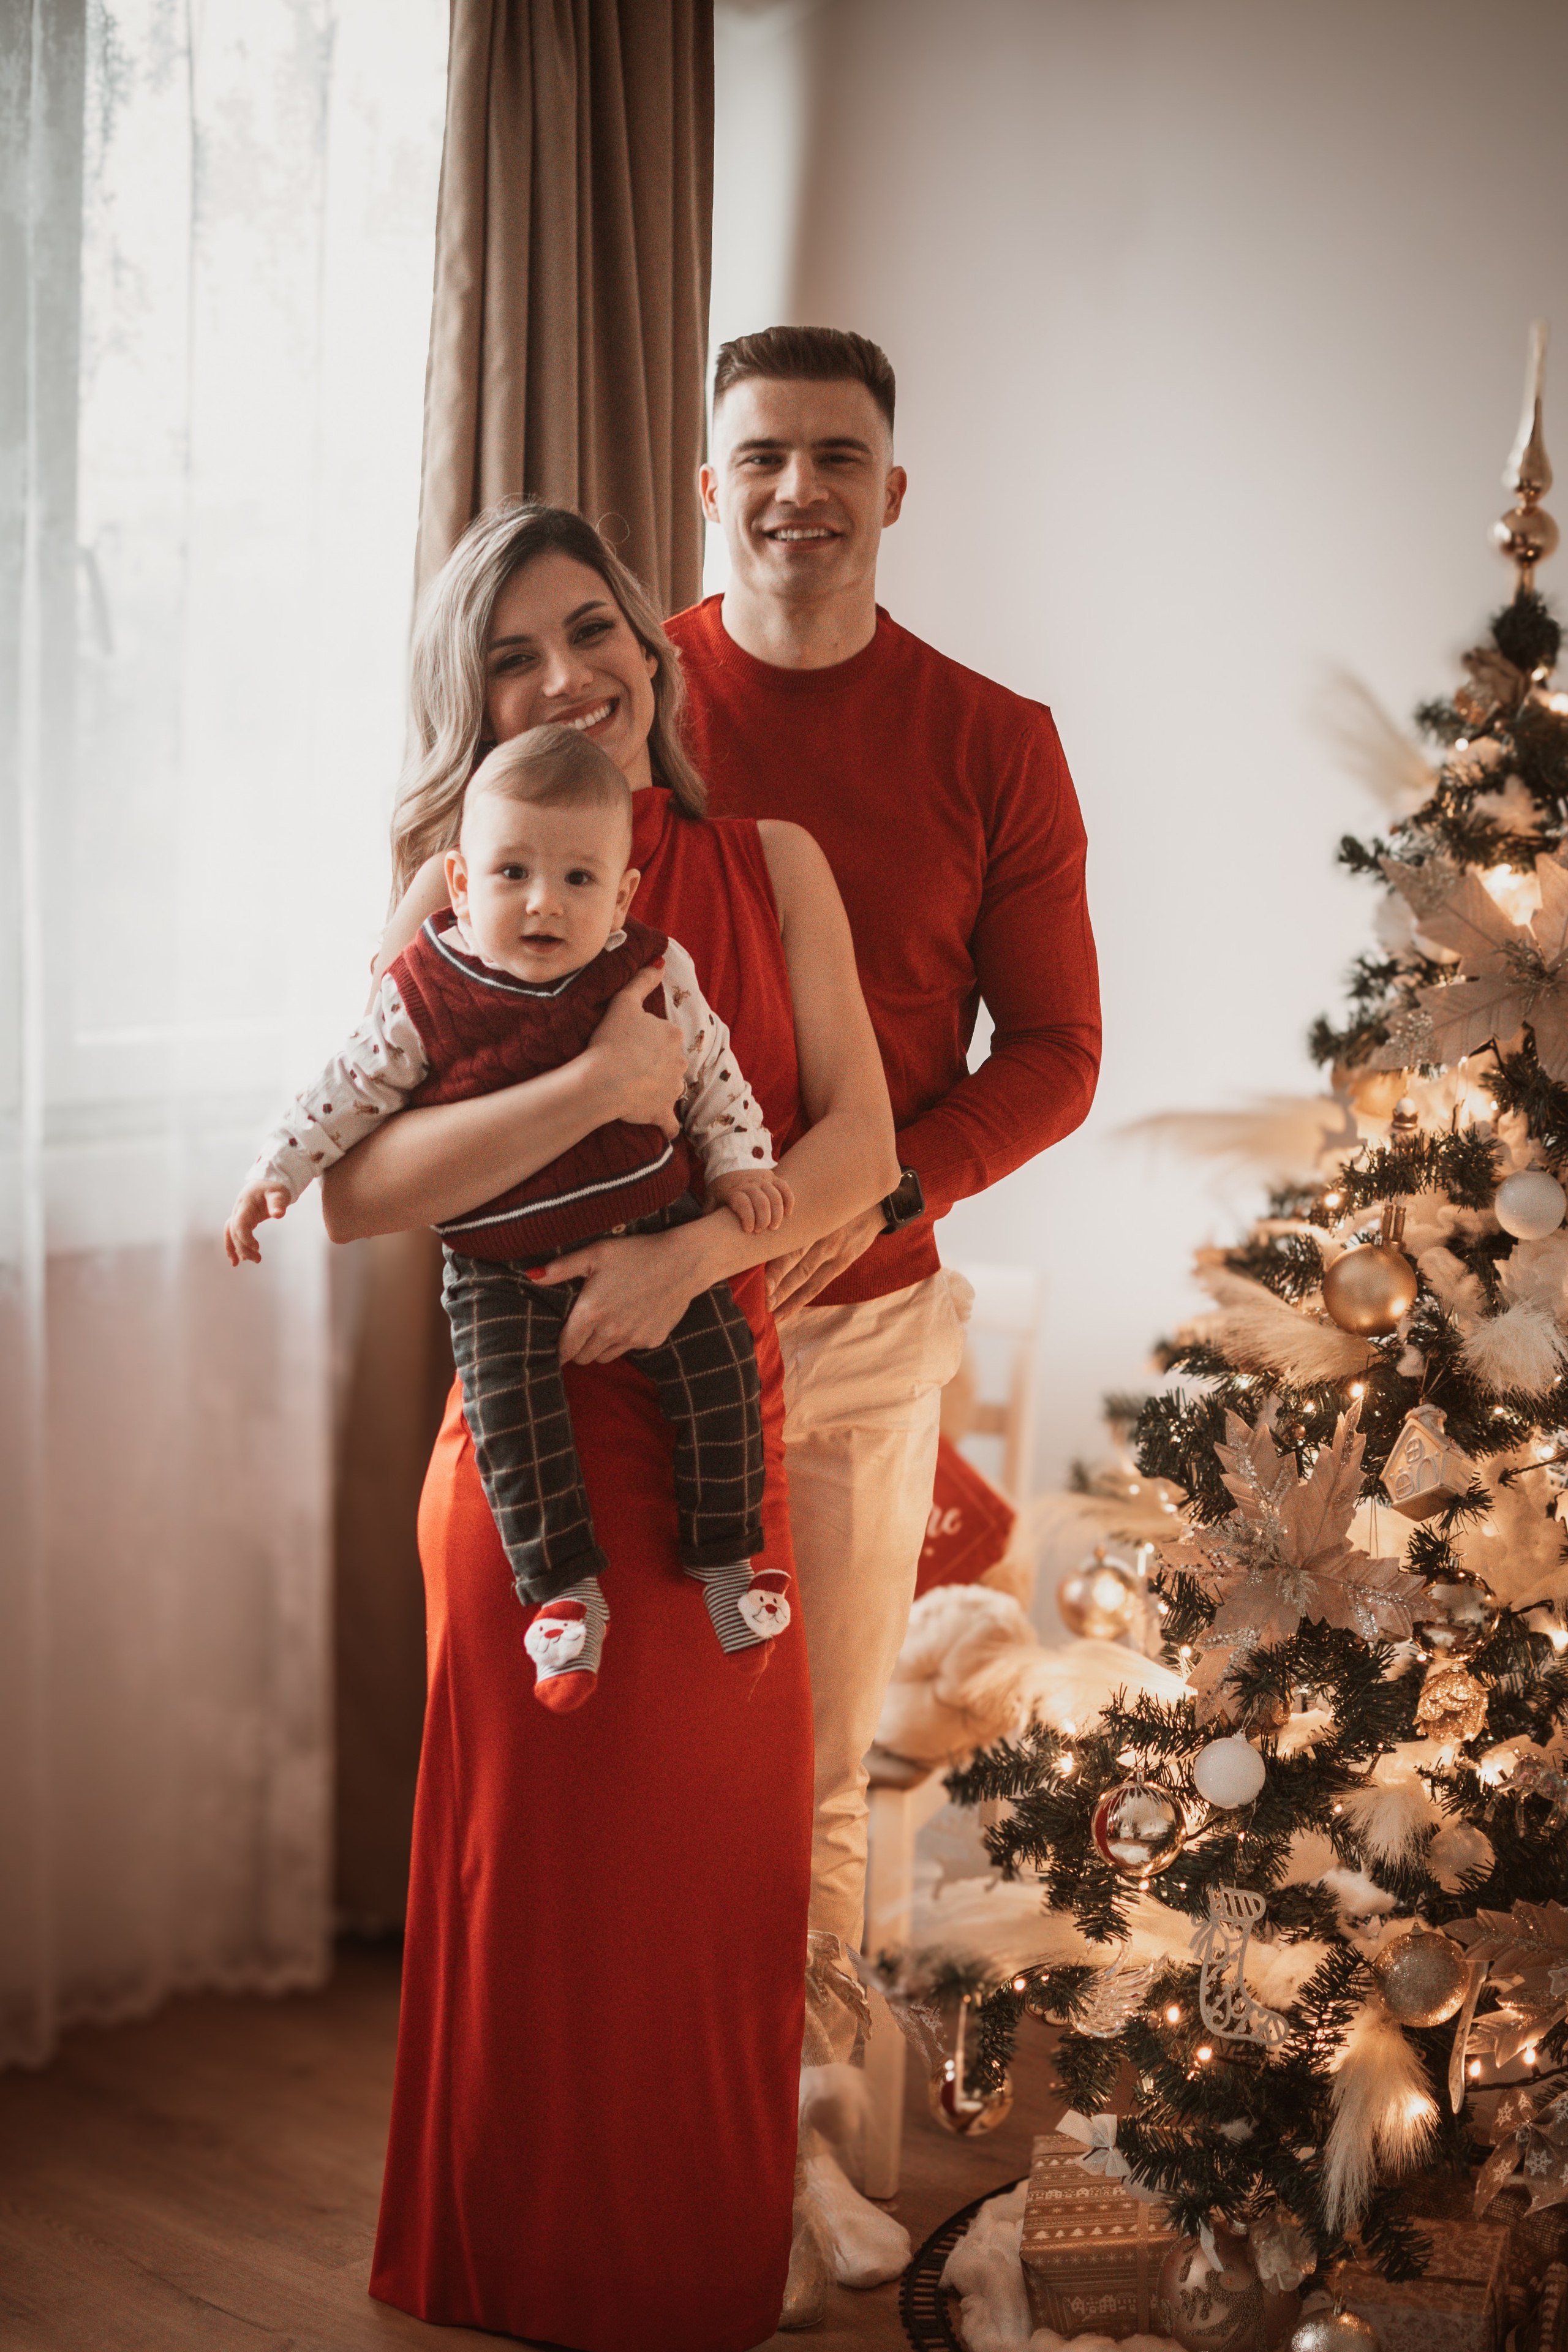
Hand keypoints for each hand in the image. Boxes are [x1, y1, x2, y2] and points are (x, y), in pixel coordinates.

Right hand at [225, 1184, 291, 1265]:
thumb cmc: (275, 1187)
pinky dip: (235, 1246)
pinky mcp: (243, 1220)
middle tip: (258, 1259)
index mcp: (245, 1204)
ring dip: (234, 1249)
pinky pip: (235, 1234)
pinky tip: (239, 1258)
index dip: (245, 1237)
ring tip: (239, 1263)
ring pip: (231, 1234)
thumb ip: (278, 1204)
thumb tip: (278, 1214)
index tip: (257, 1247)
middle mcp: (238, 1211)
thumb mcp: (279, 1193)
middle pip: (235, 1232)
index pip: (240, 1223)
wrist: (269, 1181)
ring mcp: (239, 1215)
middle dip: (243, 1247)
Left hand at [533, 1223, 714, 1363]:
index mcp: (591, 1312)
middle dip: (578, 1348)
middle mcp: (610, 1331)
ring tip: (606, 1324)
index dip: (559, 1349)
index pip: (565, 1348)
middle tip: (583, 1329)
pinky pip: (629, 1349)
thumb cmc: (636, 1252)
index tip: (559, 1344)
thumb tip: (530, 1275)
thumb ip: (560, 1268)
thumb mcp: (595, 1253)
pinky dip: (625, 1341)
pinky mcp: (651, 1341)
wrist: (682, 1261)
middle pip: (583, 1357)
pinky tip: (631, 1318)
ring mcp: (632, 1339)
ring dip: (600, 1347)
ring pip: (604, 1358)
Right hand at [582, 961, 687, 1139]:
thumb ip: (642, 981)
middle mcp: (680, 1061)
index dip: (645, 1040)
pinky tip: (662, 1129)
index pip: (663, 1036)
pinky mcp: (663, 1112)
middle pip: (669, 1062)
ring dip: (658, 1090)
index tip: (627, 1044)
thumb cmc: (610, 1039)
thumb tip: (660, 962)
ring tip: (634, 1092)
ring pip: (670, 1087)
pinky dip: (666, 1127)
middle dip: (655, 1065)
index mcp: (673, 1035)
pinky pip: (669, 1124)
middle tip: (629, 1067)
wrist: (601, 1079)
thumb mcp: (624, 1002)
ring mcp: (673, 1089)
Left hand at [708, 1168, 794, 1232]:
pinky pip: (784, 1187)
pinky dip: (788, 1200)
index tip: (748, 1230)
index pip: (743, 1203)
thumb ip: (709, 1214)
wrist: (728, 1161)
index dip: (748, 1218)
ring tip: (774, 1226)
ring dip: (777, 1213)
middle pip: (761, 1201)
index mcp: (732, 1190)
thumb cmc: (720, 1186)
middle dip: (764, 1219)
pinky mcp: (772, 1176)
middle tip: (761, 1231)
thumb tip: (705, 1233)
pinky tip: (787, 1213)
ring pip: (775, 1195)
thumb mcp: (710, 1197)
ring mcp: (761, 1178)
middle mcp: (748, 1183)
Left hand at [766, 1203, 883, 1318]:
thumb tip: (765, 1215)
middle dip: (778, 1283)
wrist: (876, 1206)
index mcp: (816, 1221)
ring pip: (806, 1278)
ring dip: (785, 1296)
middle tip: (761, 1299)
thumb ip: (796, 1210)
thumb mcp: (819, 1199)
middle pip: (798, 1263)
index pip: (794, 1246)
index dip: (778, 1263)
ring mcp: (835, 1252)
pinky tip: (784, 1312)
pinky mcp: (843, 1262)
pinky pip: (817, 1286)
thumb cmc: (836, 1199)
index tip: (761, 1279)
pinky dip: (799, 1301)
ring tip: (768, 1311)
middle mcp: (824, 1237)